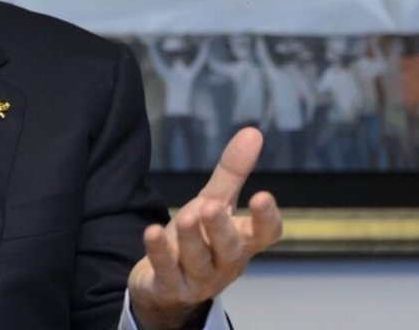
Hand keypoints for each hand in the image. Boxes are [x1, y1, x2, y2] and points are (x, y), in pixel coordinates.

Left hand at [128, 127, 281, 329]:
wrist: (166, 284)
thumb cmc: (199, 238)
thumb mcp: (215, 203)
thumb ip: (233, 173)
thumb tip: (253, 131)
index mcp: (242, 241)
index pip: (264, 235)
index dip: (266, 219)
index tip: (262, 196)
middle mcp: (224, 263)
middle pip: (229, 249)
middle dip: (221, 229)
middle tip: (211, 207)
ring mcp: (198, 279)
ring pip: (197, 260)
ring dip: (192, 239)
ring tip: (187, 216)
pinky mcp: (169, 287)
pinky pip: (166, 271)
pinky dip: (159, 252)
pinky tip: (152, 232)